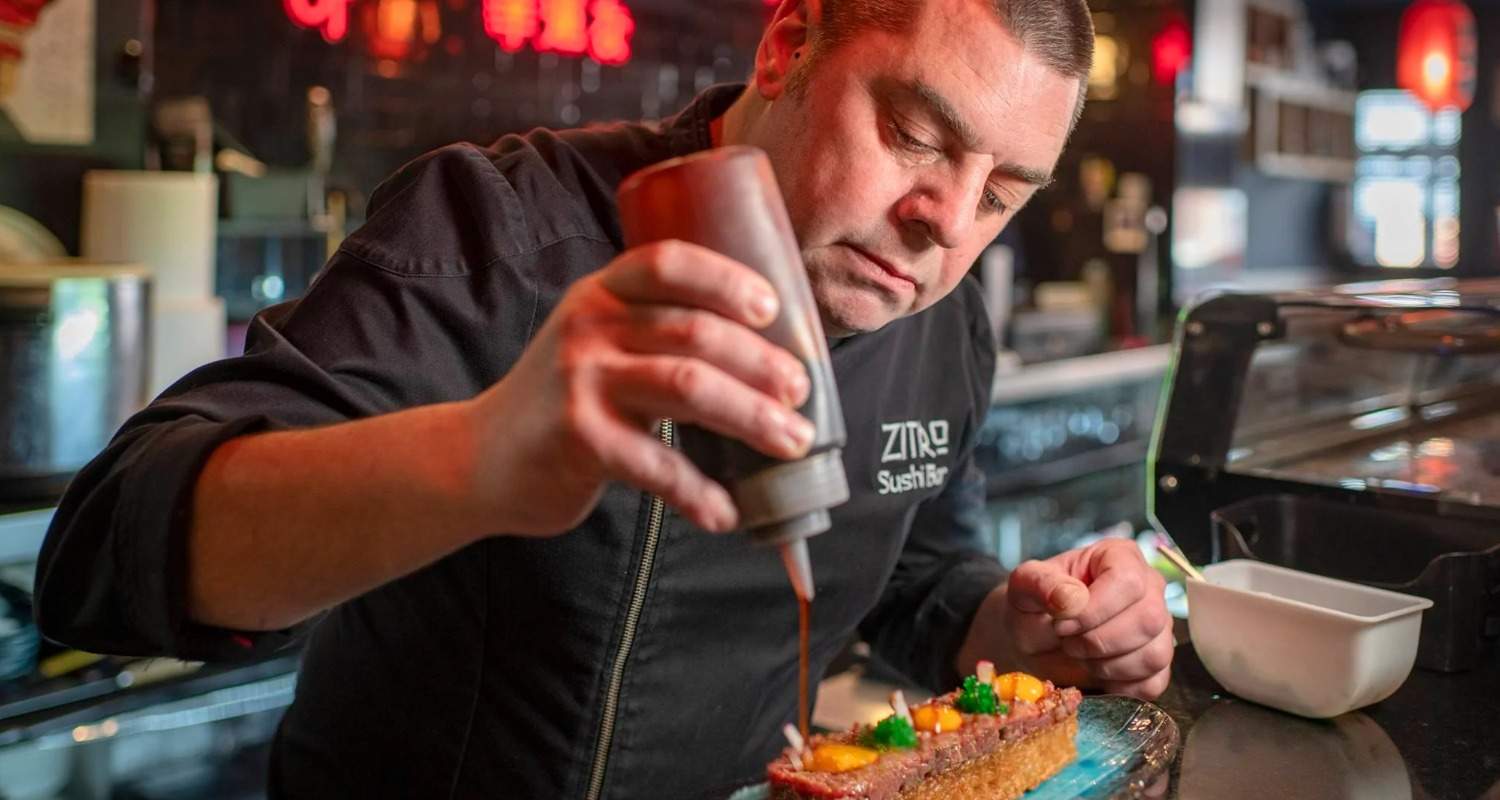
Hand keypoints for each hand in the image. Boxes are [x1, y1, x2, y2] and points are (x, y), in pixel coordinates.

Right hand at [464, 240, 812, 536]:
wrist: (479, 459)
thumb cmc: (564, 401)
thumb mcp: (597, 343)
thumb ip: (655, 333)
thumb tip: (769, 359)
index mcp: (602, 292)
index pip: (669, 263)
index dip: (727, 280)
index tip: (773, 311)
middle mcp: (589, 326)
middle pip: (696, 332)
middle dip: (762, 364)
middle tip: (801, 394)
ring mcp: (581, 381)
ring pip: (689, 387)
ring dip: (752, 418)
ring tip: (792, 444)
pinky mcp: (578, 439)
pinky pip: (657, 464)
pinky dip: (699, 493)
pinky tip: (726, 513)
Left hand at [959, 538, 1172, 699]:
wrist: (1034, 639)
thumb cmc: (1033, 607)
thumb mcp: (1024, 587)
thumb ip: (1042, 584)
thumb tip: (1072, 598)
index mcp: (1119, 557)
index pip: (1127, 581)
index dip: (1094, 609)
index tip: (1061, 623)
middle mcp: (1149, 587)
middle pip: (1149, 619)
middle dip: (1098, 641)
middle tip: (1067, 642)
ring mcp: (1159, 626)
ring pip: (1154, 654)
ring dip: (1107, 665)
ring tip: (1079, 654)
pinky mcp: (1157, 663)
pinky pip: (1152, 682)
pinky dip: (1119, 685)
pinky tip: (1095, 671)